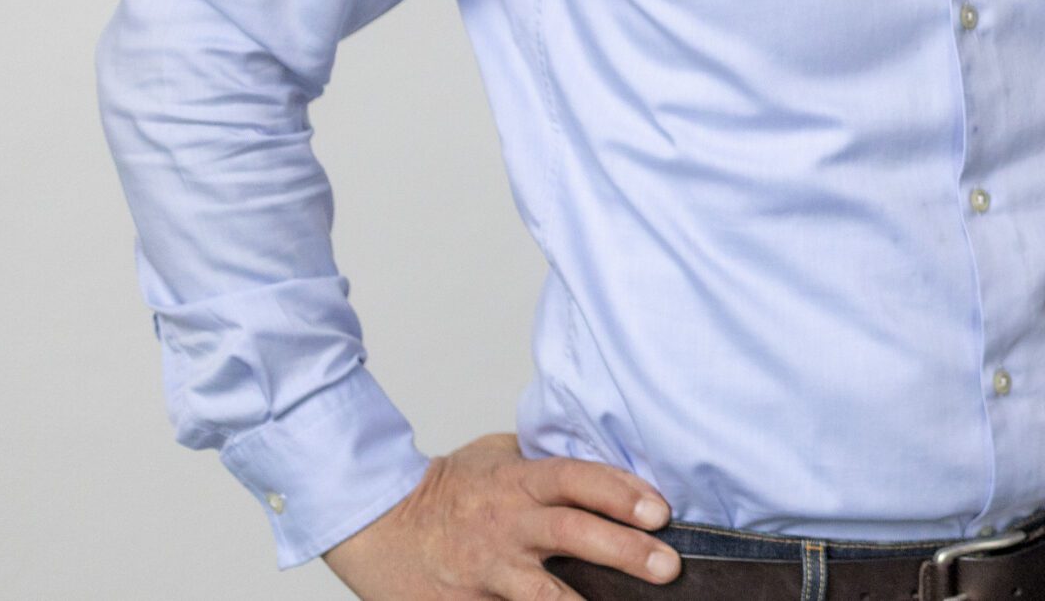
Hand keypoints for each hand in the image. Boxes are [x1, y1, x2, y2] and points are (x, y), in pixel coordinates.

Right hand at [322, 433, 680, 600]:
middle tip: (669, 566)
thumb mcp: (494, 456)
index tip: (660, 510)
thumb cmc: (443, 488)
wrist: (375, 525)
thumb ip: (543, 459)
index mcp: (517, 482)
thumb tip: (601, 457)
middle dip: (626, 550)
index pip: (578, 478)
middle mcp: (507, 525)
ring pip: (544, 593)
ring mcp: (487, 570)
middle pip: (573, 533)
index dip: (621, 492)